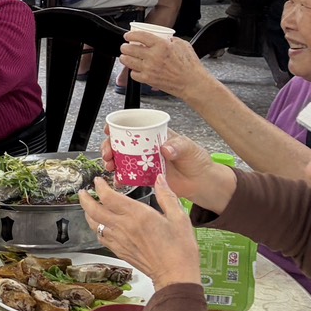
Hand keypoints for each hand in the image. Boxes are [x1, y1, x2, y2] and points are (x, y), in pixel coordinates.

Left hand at [78, 175, 201, 289]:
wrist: (175, 275)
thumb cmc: (180, 248)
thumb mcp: (179, 218)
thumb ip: (167, 196)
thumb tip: (159, 179)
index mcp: (137, 215)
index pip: (109, 197)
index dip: (100, 187)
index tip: (98, 181)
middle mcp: (123, 227)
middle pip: (94, 210)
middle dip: (85, 199)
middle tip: (83, 192)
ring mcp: (119, 240)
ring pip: (94, 225)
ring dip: (88, 214)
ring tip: (88, 206)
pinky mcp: (119, 251)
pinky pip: (100, 238)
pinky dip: (96, 229)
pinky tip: (99, 226)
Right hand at [98, 131, 235, 211]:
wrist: (202, 182)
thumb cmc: (197, 160)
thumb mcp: (189, 148)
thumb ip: (177, 147)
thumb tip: (165, 148)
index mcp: (155, 136)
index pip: (133, 127)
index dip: (118, 127)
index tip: (110, 130)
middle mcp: (146, 148)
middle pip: (122, 144)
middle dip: (110, 146)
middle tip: (108, 153)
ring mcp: (144, 162)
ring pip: (122, 159)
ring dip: (112, 161)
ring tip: (110, 166)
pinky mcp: (145, 177)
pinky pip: (129, 176)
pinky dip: (121, 178)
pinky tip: (118, 180)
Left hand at [119, 30, 206, 100]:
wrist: (192, 83)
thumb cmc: (190, 66)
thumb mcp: (183, 45)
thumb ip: (170, 40)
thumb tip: (164, 38)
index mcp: (162, 45)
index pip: (140, 36)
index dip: (130, 35)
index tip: (128, 36)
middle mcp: (153, 56)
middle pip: (129, 49)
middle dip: (124, 47)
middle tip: (125, 46)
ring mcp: (149, 68)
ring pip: (128, 61)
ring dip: (124, 57)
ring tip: (125, 56)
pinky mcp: (148, 79)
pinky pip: (133, 74)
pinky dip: (132, 71)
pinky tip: (135, 68)